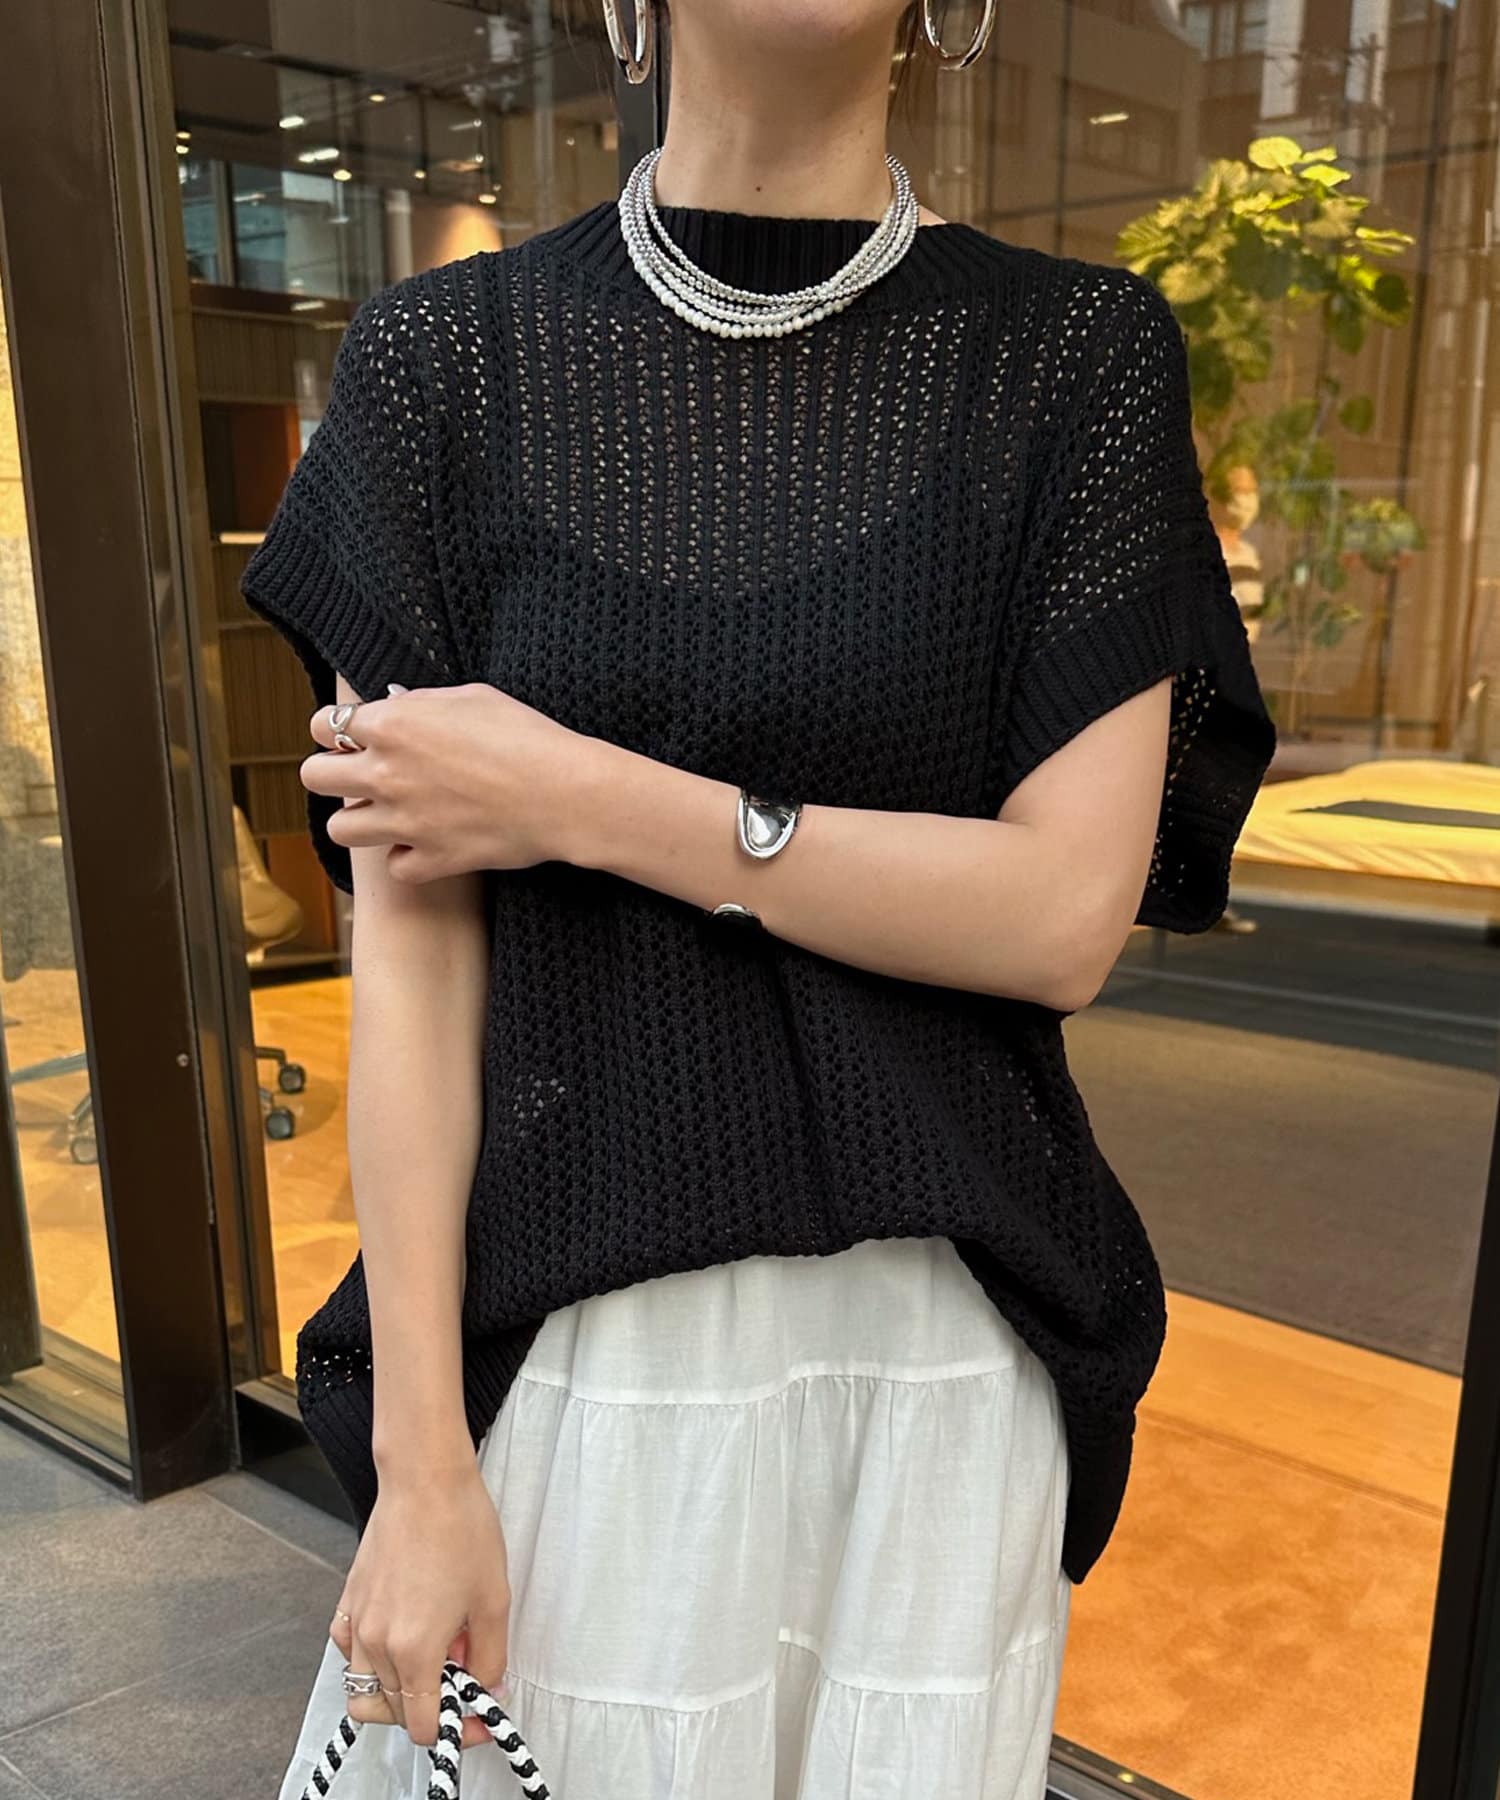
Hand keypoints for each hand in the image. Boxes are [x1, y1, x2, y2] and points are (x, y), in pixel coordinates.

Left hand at [302, 681, 601, 881]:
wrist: (564, 793)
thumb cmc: (526, 736)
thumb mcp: (472, 696)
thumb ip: (422, 703)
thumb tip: (396, 707)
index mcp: (392, 725)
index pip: (323, 724)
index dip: (336, 728)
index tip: (353, 734)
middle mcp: (386, 774)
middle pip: (314, 776)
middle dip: (331, 771)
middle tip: (360, 772)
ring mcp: (404, 822)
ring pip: (340, 828)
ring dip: (359, 817)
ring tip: (388, 810)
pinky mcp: (430, 860)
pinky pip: (395, 866)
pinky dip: (408, 856)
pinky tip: (428, 841)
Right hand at [328, 1464, 511, 1749]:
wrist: (425, 1478)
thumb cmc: (462, 1527)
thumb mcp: (494, 1599)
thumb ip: (490, 1657)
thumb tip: (488, 1689)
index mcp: (414, 1649)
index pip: (425, 1726)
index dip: (458, 1730)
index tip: (478, 1715)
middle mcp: (376, 1643)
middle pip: (396, 1713)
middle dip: (433, 1707)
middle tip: (463, 1678)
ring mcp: (356, 1623)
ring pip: (366, 1691)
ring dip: (399, 1691)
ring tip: (433, 1657)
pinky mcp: (347, 1603)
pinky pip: (350, 1656)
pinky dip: (372, 1662)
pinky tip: (401, 1637)